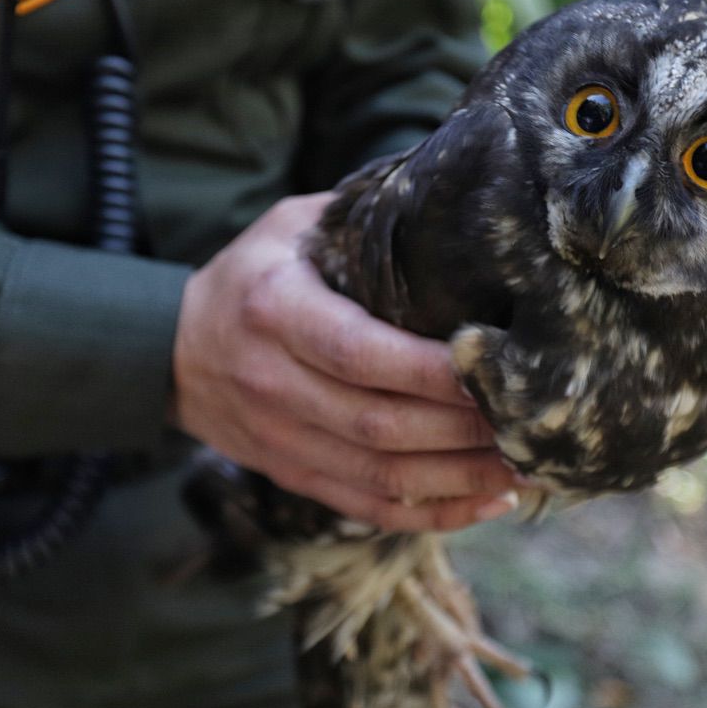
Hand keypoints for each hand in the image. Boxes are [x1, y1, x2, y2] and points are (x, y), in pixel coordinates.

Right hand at [171, 193, 522, 531]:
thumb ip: (362, 217)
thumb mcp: (290, 226)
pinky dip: (431, 514)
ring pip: (379, 476)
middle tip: (533, 416)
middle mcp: (271, 382)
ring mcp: (279, 439)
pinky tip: (487, 499)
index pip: (358, 351)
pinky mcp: (291, 475)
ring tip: (526, 461)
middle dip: (463, 428)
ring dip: (460, 477)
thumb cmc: (252, 276)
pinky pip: (366, 507)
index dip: (430, 370)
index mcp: (273, 310)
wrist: (173, 350)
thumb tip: (457, 193)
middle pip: (378, 424)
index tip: (496, 363)